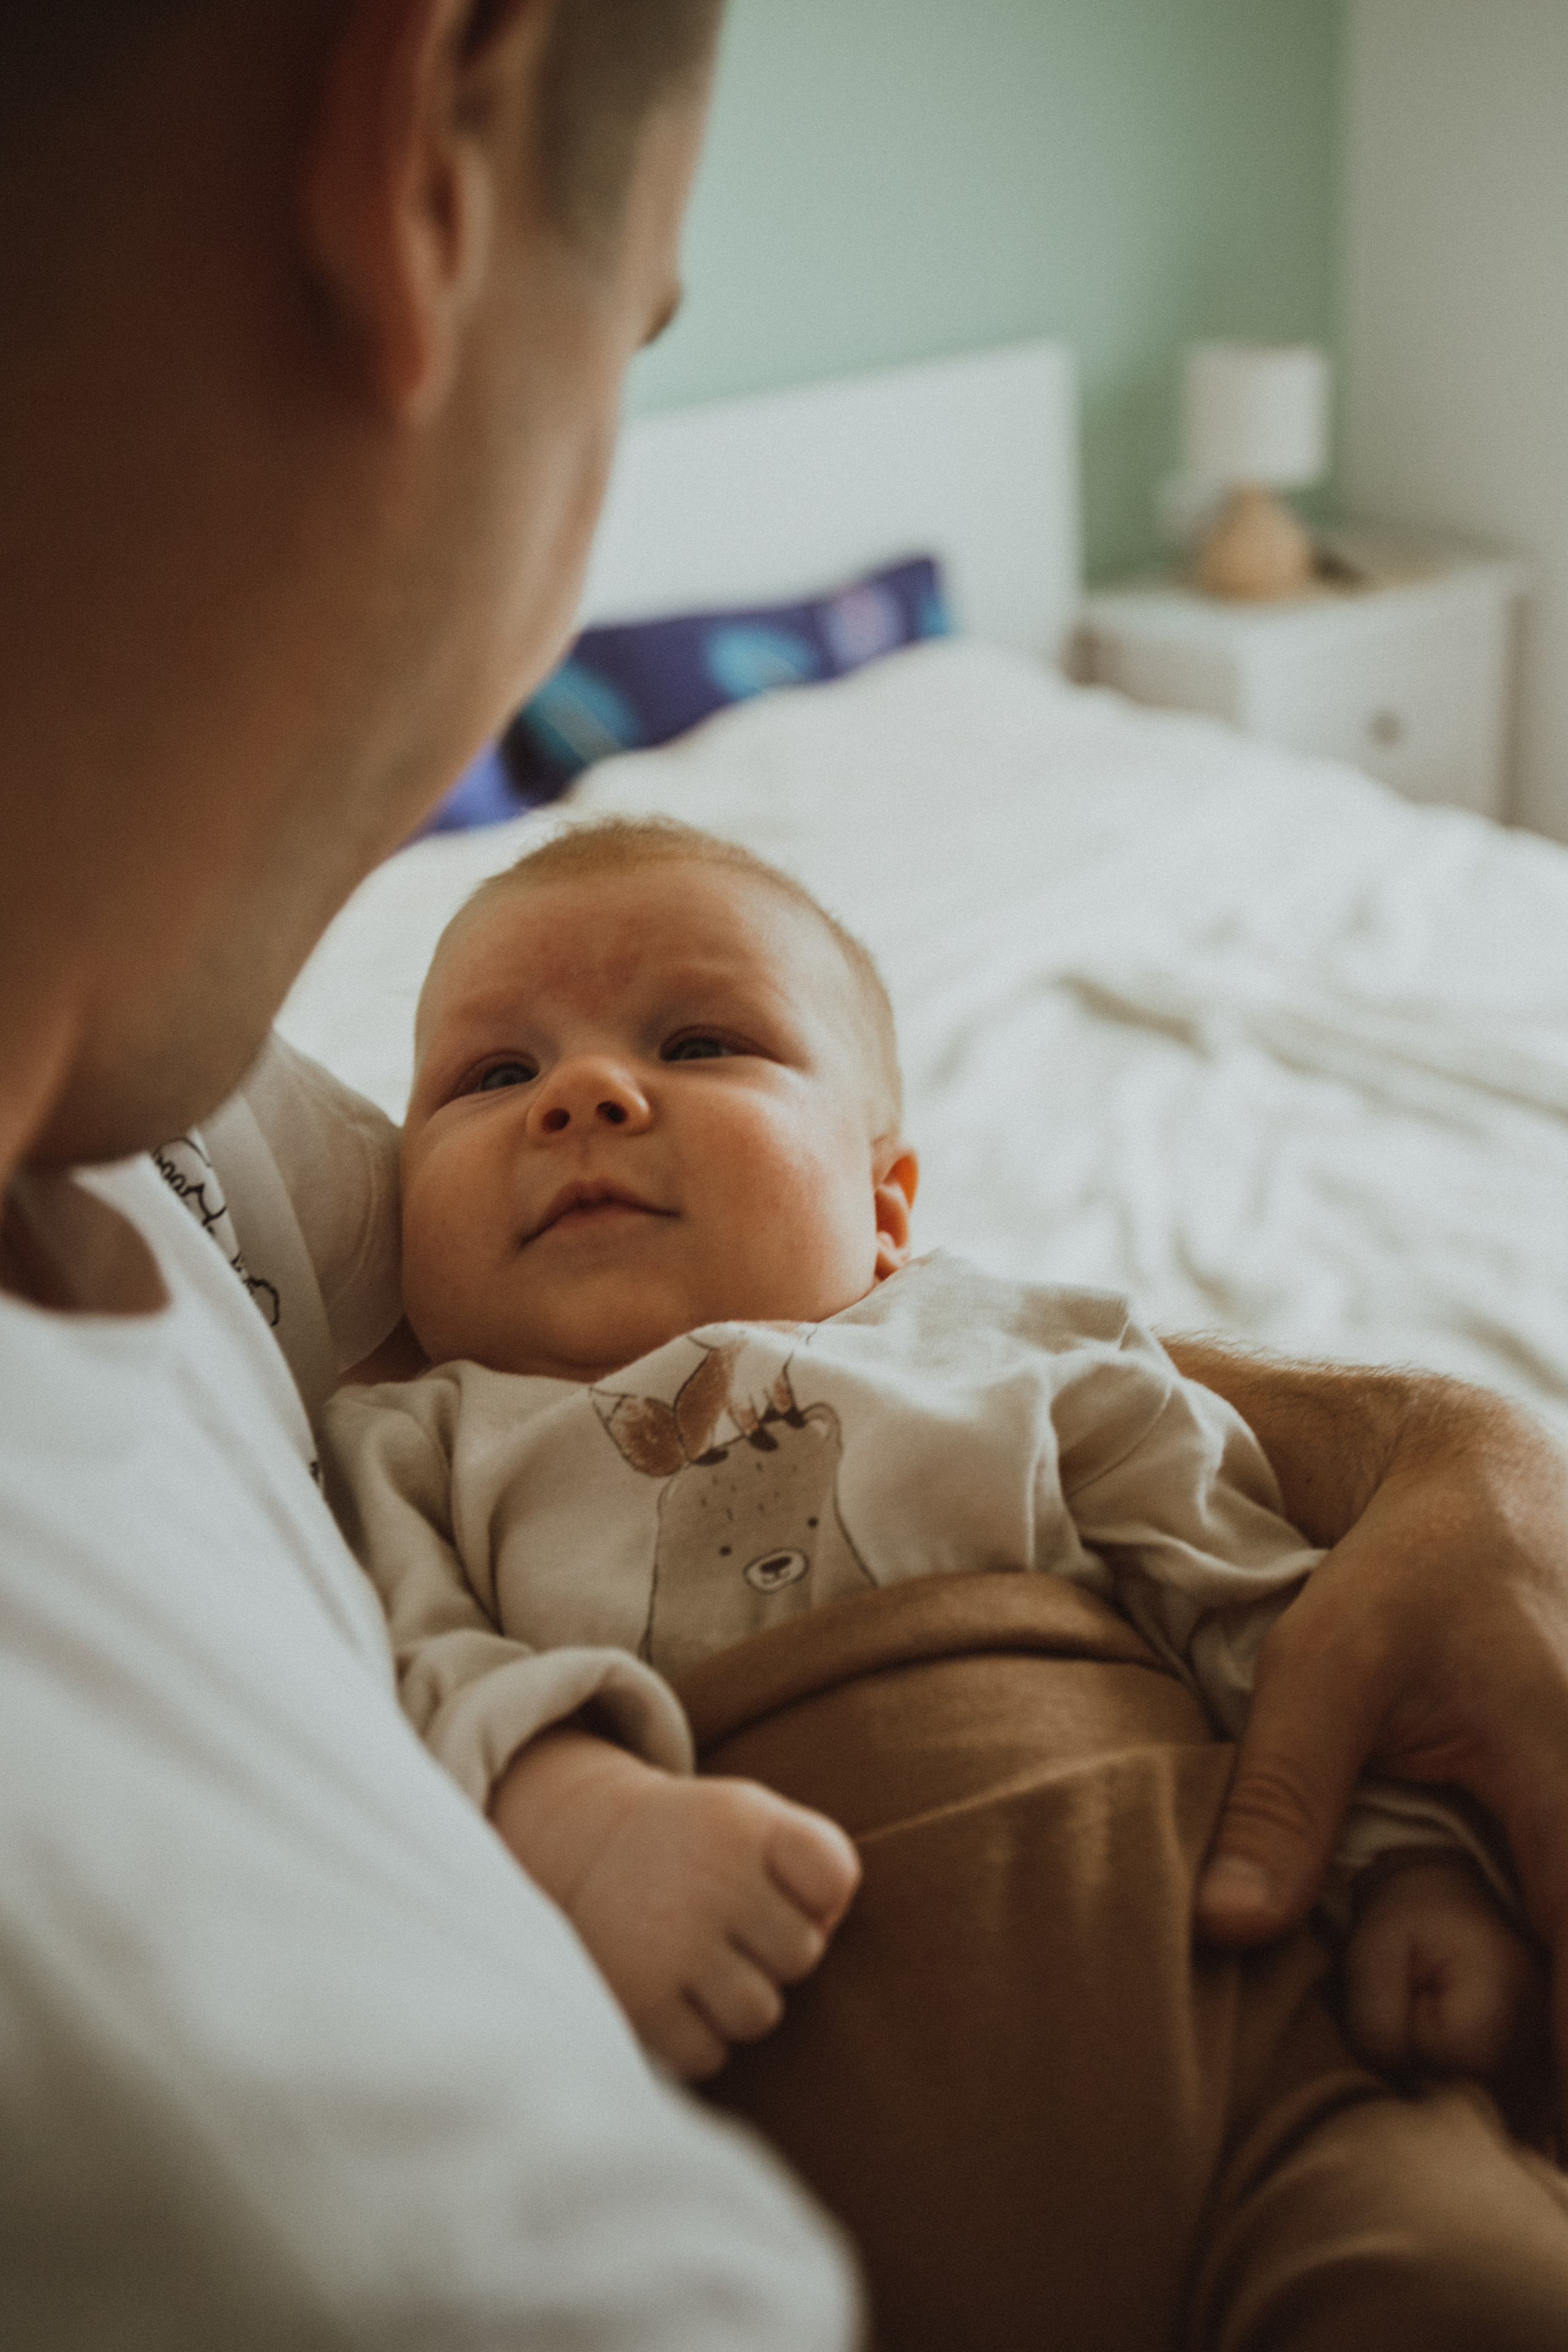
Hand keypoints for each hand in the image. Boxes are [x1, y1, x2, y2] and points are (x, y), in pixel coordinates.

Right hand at [490, 1726, 860, 2079]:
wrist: (584, 1849)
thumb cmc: (697, 1845)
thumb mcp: (752, 1821)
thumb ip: (816, 1863)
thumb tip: (829, 1931)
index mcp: (745, 1826)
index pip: (833, 1875)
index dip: (822, 1894)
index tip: (781, 1882)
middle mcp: (709, 1880)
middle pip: (803, 1955)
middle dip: (774, 1948)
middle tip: (730, 1922)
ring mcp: (672, 1944)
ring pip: (759, 2013)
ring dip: (737, 1998)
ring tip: (702, 1960)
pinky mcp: (639, 2003)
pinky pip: (709, 2053)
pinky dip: (696, 2035)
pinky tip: (673, 1991)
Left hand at [1166, 1351, 1567, 2125]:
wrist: (1487, 1482)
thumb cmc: (1406, 1572)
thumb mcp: (1326, 1668)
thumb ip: (1281, 1799)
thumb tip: (1227, 1933)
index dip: (1560, 2086)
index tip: (1525, 2165)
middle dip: (1560, 2071)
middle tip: (1509, 2146)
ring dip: (1558, 2019)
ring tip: (1518, 2113)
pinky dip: (1558, 1962)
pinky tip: (1530, 2031)